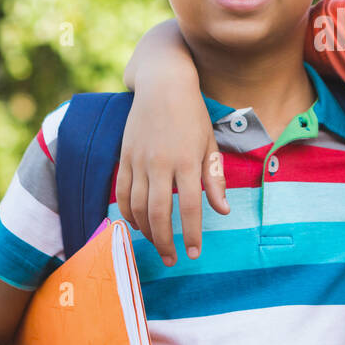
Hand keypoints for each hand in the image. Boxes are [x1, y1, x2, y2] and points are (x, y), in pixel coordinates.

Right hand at [116, 70, 228, 265]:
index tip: (194, 254)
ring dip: (146, 231)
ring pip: (137, 207)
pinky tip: (136, 225)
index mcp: (187, 161)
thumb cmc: (192, 115)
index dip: (192, 234)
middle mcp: (161, 163)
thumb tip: (223, 210)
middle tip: (172, 259)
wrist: (164, 85)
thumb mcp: (209, 145)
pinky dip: (127, 213)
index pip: (190, 208)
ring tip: (157, 244)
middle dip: (165, 241)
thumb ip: (214, 179)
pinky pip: (121, 192)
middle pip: (159, 213)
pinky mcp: (125, 156)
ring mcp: (139, 160)